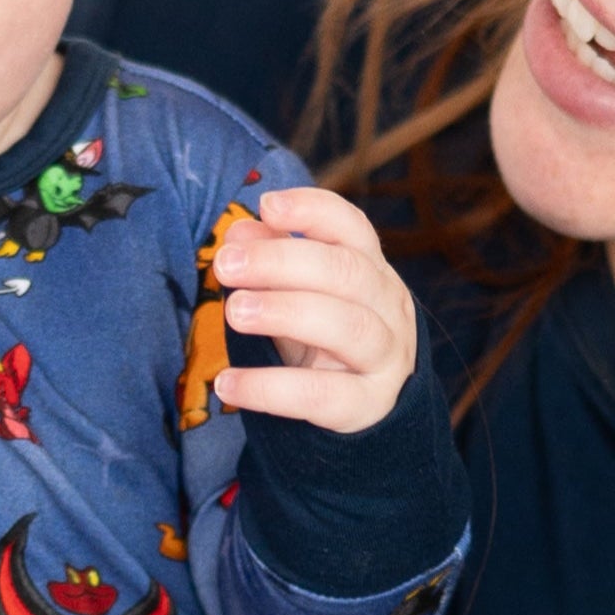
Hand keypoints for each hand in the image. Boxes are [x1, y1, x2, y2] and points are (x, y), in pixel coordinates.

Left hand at [207, 184, 419, 432]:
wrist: (367, 408)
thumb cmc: (324, 340)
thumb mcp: (297, 297)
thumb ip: (270, 264)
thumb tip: (238, 234)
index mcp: (371, 269)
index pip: (352, 227)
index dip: (312, 211)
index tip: (266, 206)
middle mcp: (389, 307)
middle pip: (345, 272)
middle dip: (281, 262)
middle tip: (225, 265)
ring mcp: (386, 358)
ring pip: (346, 326)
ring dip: (284, 313)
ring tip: (232, 313)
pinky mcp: (368, 405)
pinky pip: (320, 395)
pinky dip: (270, 388)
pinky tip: (228, 384)